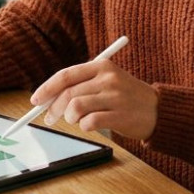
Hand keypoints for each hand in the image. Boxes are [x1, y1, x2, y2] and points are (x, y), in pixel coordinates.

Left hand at [29, 58, 156, 139]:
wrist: (158, 110)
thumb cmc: (125, 96)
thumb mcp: (107, 81)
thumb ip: (81, 85)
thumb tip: (47, 98)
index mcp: (102, 66)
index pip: (66, 75)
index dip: (47, 88)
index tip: (35, 100)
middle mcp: (108, 78)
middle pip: (68, 94)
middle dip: (53, 109)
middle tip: (50, 119)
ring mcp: (115, 97)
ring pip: (75, 108)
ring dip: (70, 118)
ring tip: (77, 120)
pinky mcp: (120, 115)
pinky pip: (89, 123)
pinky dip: (84, 126)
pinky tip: (92, 125)